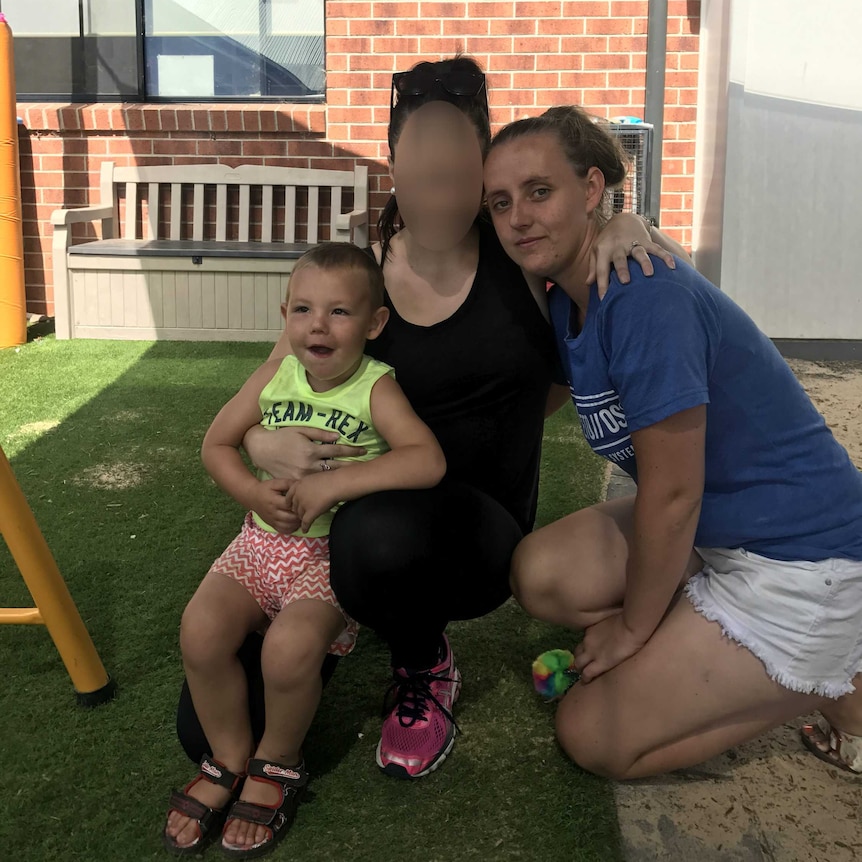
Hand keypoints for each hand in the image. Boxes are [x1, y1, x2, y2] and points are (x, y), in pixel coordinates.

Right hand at [243, 425, 365, 479]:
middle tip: (366, 467)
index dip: (352, 450)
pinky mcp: (296, 483)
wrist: (262, 449)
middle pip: (336, 467)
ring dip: (341, 477)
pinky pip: (313, 485)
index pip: (337, 450)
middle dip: (352, 466)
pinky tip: (335, 488)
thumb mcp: (300, 430)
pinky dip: (324, 485)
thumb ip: (320, 433)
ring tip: (355, 478)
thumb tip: (338, 436)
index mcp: (311, 450)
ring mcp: (302, 476)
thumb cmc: (282, 436)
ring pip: (326, 478)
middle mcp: (308, 465)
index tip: (364, 450)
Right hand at [251, 477, 300, 533]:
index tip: (304, 501)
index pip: (289, 506)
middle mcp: (273, 513)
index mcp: (274, 501)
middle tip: (305, 510)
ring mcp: (272, 520)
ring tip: (302, 516)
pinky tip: (295, 522)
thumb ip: (288, 483)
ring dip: (297, 523)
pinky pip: (283, 531)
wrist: (251, 497)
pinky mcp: (272, 525)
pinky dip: (291, 529)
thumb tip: (301, 485)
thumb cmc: (265, 489)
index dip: (298, 504)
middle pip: (290, 518)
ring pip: (288, 526)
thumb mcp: (275, 483)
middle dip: (300, 515)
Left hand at [284, 473, 340, 532]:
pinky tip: (305, 530)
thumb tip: (309, 489)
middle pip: (294, 507)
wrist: (336, 484)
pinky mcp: (311, 513)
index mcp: (298, 485)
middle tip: (302, 514)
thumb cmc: (329, 479)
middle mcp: (298, 495)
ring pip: (299, 515)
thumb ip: (307, 485)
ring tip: (305, 522)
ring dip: (302, 518)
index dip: (290, 502)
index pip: (289, 496)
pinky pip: (306, 522)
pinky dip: (305, 527)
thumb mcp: (313, 478)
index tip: (292, 505)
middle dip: (297, 511)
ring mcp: (304, 505)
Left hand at [573, 614, 646, 683]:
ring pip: (578, 663)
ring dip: (580, 669)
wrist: (630, 626)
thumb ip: (607, 626)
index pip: (584, 641)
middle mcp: (588, 641)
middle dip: (579, 658)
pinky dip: (586, 678)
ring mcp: (592, 653)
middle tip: (584, 664)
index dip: (586, 647)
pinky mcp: (600, 664)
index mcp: (591, 630)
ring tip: (583, 674)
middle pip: (577, 652)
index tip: (589, 651)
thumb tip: (612, 627)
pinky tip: (587, 681)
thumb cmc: (626, 619)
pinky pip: (587, 673)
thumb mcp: (611, 620)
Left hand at [588, 214, 675, 296]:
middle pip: (620, 259)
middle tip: (626, 282)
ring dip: (645, 263)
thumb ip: (594, 267)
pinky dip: (665, 257)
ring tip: (649, 274)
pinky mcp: (646, 241)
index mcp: (604, 250)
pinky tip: (672, 266)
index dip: (602, 284)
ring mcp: (633, 243)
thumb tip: (588, 283)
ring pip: (640, 253)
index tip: (603, 298)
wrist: (623, 219)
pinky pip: (657, 249)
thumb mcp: (596, 251)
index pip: (601, 269)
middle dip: (623, 270)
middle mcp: (618, 246)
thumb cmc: (607, 241)